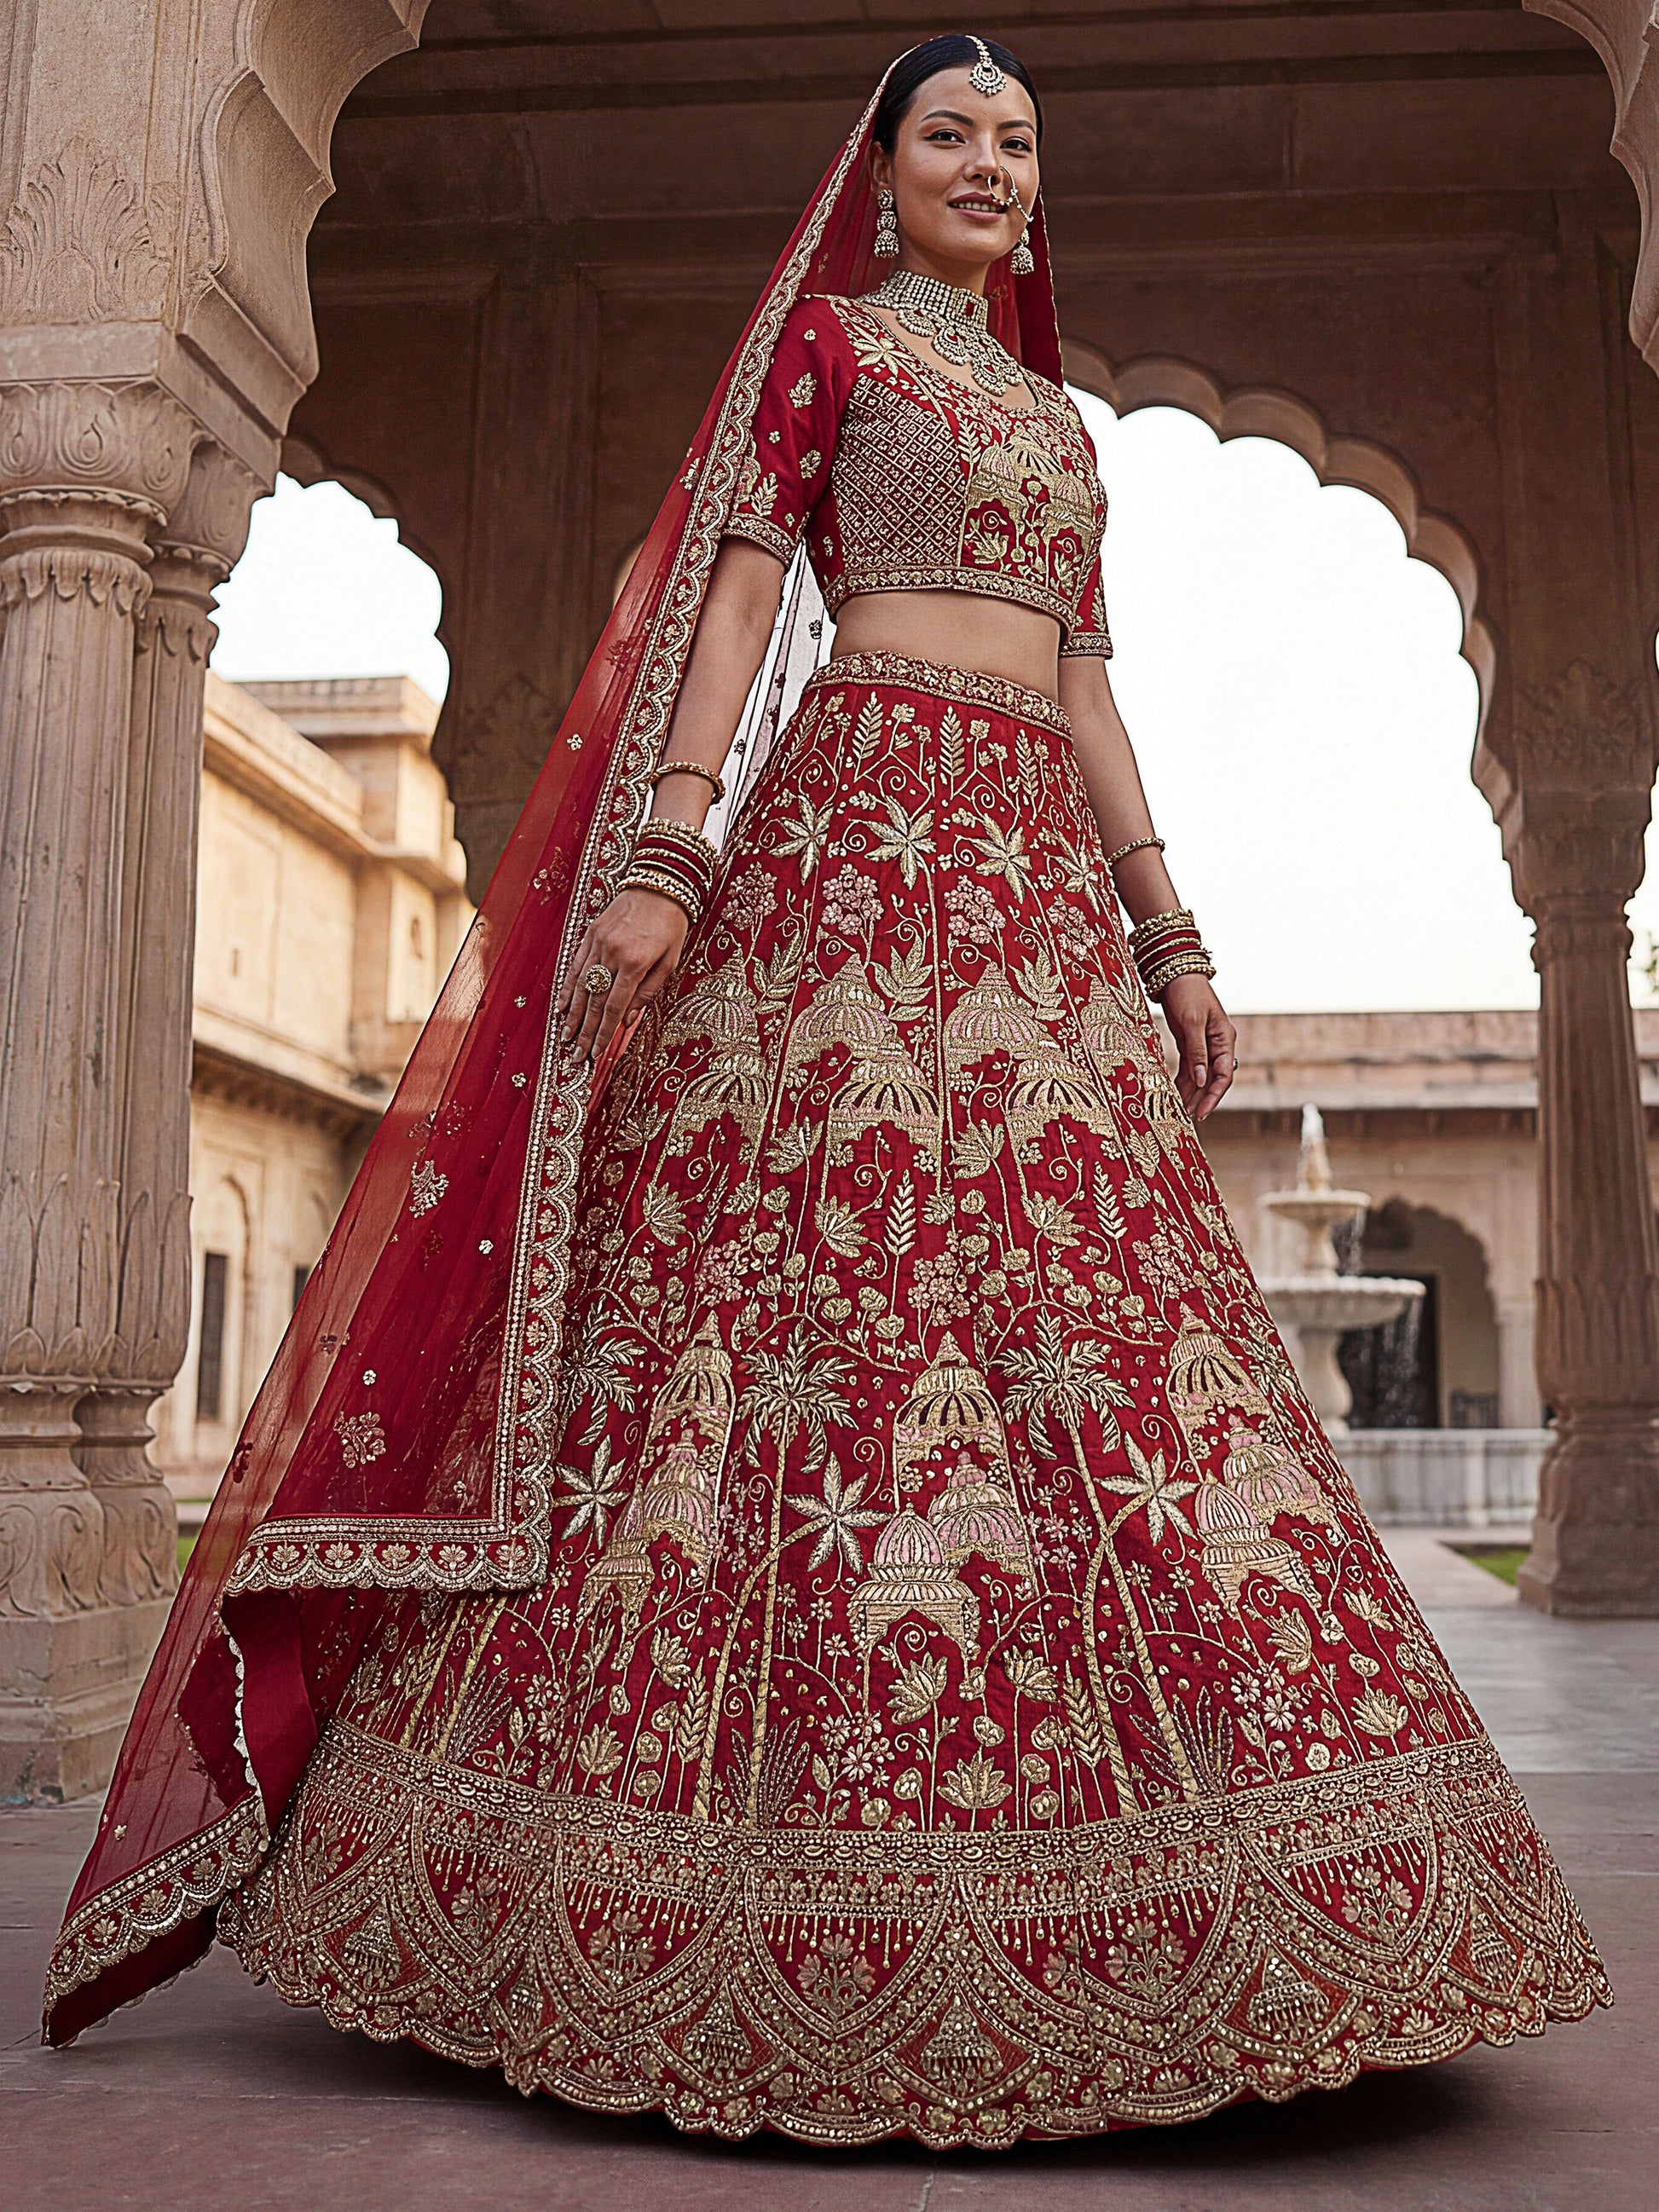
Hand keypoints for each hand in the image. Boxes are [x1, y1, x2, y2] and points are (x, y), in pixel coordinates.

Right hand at [556, 886, 687, 1064]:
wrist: (660, 883)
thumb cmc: (672, 924)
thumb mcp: (671, 960)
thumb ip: (649, 991)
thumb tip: (628, 1020)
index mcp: (636, 962)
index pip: (614, 1007)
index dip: (604, 1033)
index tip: (597, 1053)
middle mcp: (613, 953)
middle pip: (594, 1001)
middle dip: (585, 1031)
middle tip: (577, 1055)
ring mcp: (598, 942)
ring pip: (580, 985)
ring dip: (572, 1014)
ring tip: (565, 1037)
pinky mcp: (590, 933)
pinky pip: (575, 965)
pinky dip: (567, 987)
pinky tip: (561, 1006)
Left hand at [1161, 973, 1235, 1120]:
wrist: (1175, 975)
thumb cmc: (1187, 994)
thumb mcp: (1192, 1023)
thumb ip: (1197, 1052)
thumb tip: (1200, 1080)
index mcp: (1225, 1039)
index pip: (1223, 1075)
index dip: (1213, 1095)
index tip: (1202, 1112)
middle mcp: (1217, 1045)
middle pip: (1212, 1079)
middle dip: (1202, 1098)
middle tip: (1189, 1116)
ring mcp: (1204, 1045)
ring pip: (1200, 1076)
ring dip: (1192, 1093)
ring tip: (1181, 1111)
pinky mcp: (1189, 1044)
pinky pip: (1188, 1068)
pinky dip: (1183, 1082)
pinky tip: (1175, 1094)